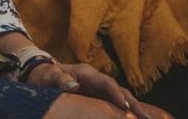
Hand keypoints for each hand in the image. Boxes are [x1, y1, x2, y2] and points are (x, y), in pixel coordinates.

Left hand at [30, 63, 169, 118]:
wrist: (43, 75)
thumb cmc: (46, 75)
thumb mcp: (49, 76)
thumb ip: (60, 79)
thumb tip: (73, 86)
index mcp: (86, 73)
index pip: (106, 82)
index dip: (116, 93)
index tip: (125, 105)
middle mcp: (96, 80)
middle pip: (119, 90)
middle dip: (133, 103)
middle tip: (145, 117)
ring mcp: (99, 89)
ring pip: (120, 97)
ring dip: (133, 108)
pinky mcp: (98, 97)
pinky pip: (114, 104)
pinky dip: (125, 111)